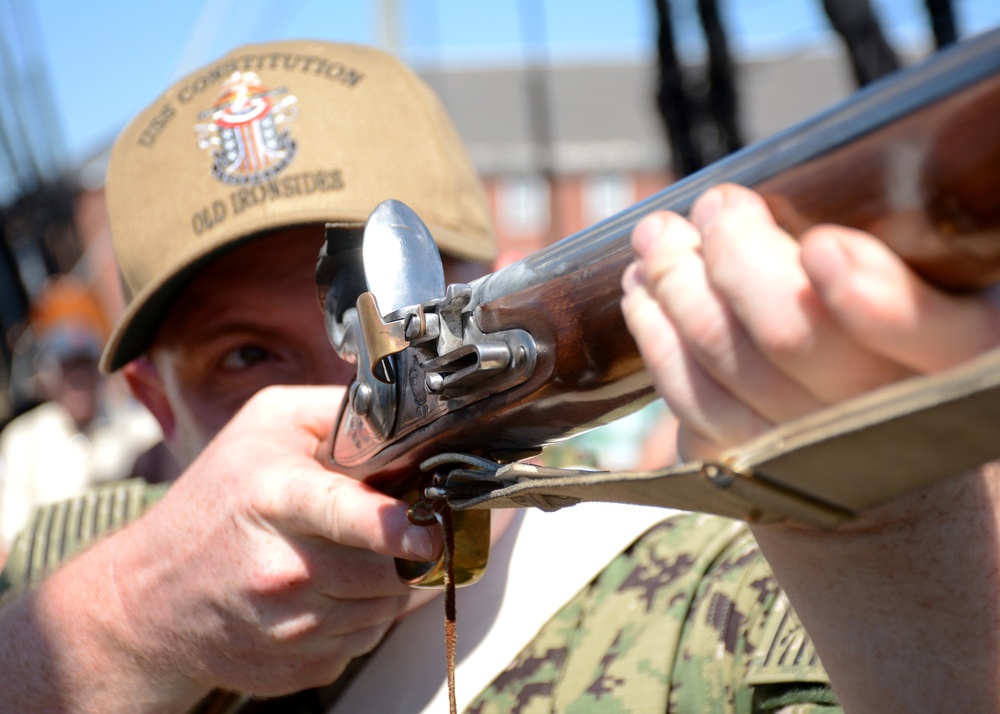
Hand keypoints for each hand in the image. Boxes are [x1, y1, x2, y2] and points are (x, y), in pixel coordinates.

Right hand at [80, 386, 438, 702]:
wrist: (149, 599)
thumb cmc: (213, 501)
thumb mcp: (266, 424)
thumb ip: (339, 411)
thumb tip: (406, 418)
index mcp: (275, 498)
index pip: (343, 513)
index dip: (392, 525)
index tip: (426, 534)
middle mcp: (283, 569)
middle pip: (388, 566)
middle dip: (404, 547)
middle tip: (386, 527)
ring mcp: (292, 626)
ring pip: (389, 605)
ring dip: (385, 580)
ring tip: (342, 555)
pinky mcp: (301, 666)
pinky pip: (368, 638)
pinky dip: (362, 614)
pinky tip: (325, 591)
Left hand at [621, 183, 999, 460]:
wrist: (878, 446)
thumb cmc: (902, 342)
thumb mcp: (932, 290)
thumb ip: (892, 251)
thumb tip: (774, 202)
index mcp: (962, 357)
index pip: (935, 336)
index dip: (875, 300)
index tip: (822, 246)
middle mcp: (889, 417)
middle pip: (793, 334)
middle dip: (734, 255)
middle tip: (714, 206)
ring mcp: (813, 452)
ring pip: (727, 364)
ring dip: (676, 288)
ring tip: (657, 241)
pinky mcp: (753, 469)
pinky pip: (689, 404)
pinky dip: (656, 340)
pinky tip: (644, 298)